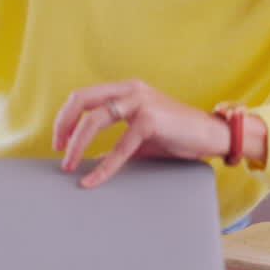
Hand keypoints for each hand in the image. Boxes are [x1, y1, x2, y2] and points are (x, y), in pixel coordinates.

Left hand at [51, 79, 229, 187]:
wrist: (212, 135)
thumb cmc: (176, 135)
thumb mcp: (139, 135)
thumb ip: (114, 140)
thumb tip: (88, 160)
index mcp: (125, 89)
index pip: (83, 96)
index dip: (66, 118)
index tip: (59, 141)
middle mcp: (130, 90)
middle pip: (81, 99)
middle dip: (63, 125)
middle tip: (58, 150)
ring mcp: (140, 102)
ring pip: (94, 119)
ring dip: (76, 145)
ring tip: (69, 166)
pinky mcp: (151, 120)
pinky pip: (119, 147)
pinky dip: (103, 166)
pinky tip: (93, 180)